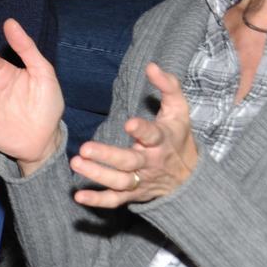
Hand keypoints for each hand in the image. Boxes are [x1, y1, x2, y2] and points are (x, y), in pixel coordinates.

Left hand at [68, 63, 197, 207]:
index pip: (153, 135)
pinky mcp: (133, 194)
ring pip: (120, 181)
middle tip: (84, 149)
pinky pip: (115, 200)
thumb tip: (152, 66)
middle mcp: (150, 162)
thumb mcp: (179, 110)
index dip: (143, 130)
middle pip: (129, 162)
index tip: (129, 124)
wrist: (190, 177)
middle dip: (107, 156)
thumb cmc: (178, 136)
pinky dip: (98, 200)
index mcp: (162, 140)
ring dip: (97, 175)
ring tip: (76, 163)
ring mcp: (141, 180)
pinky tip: (79, 196)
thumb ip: (168, 86)